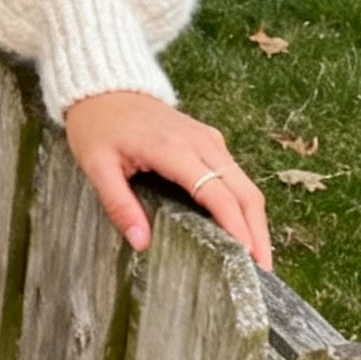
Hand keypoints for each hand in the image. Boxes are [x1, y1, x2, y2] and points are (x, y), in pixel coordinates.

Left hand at [63, 89, 271, 271]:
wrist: (105, 87)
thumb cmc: (98, 126)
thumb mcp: (97, 167)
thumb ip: (119, 204)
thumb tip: (141, 243)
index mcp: (174, 149)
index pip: (218, 194)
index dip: (236, 228)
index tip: (248, 261)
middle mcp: (202, 142)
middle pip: (244, 192)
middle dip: (258, 233)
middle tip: (263, 272)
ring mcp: (210, 140)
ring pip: (245, 184)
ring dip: (255, 221)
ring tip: (257, 259)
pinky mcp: (210, 141)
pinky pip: (235, 176)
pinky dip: (244, 205)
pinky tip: (241, 230)